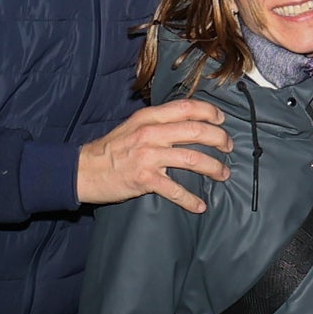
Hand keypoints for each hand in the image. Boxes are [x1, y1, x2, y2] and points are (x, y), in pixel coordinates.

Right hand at [77, 99, 231, 213]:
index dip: (209, 112)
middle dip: (219, 139)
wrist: (84, 170)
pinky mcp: (145, 179)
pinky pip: (176, 190)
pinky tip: (200, 206)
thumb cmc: (111, 149)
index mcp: (149, 118)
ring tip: (223, 174)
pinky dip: (191, 200)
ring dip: (214, 168)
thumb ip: (157, 122)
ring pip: (193, 159)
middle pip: (196, 131)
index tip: (222, 120)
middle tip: (228, 148)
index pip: (186, 107)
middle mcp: (151, 134)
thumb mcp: (133, 126)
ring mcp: (148, 156)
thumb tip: (186, 122)